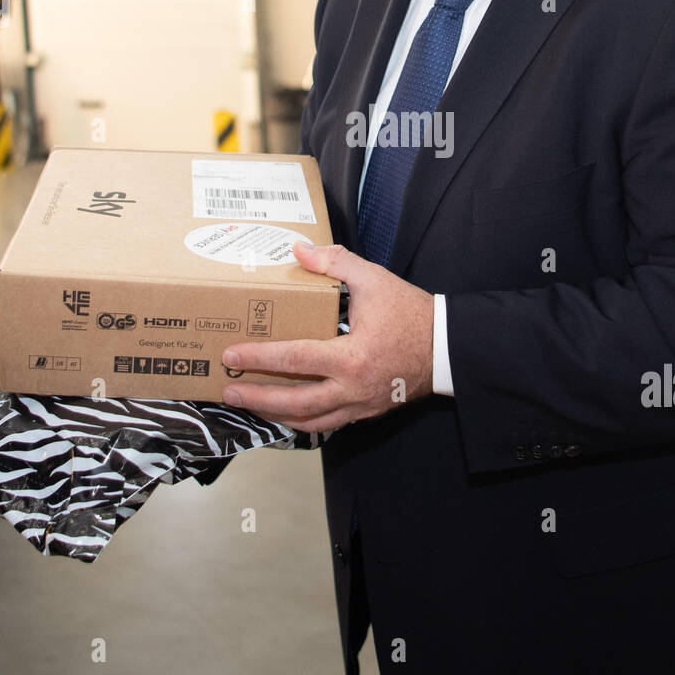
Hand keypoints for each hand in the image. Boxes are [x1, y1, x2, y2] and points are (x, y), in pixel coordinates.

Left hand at [220, 242, 433, 432]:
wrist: (447, 347)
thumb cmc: (411, 313)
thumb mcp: (374, 280)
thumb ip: (335, 262)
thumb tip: (299, 251)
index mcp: (351, 357)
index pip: (294, 359)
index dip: (258, 356)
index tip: (231, 354)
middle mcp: (352, 389)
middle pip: (294, 403)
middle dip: (257, 397)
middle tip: (227, 389)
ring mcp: (360, 406)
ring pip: (309, 421)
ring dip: (274, 414)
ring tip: (249, 404)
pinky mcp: (366, 413)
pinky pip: (327, 424)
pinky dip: (302, 421)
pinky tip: (286, 413)